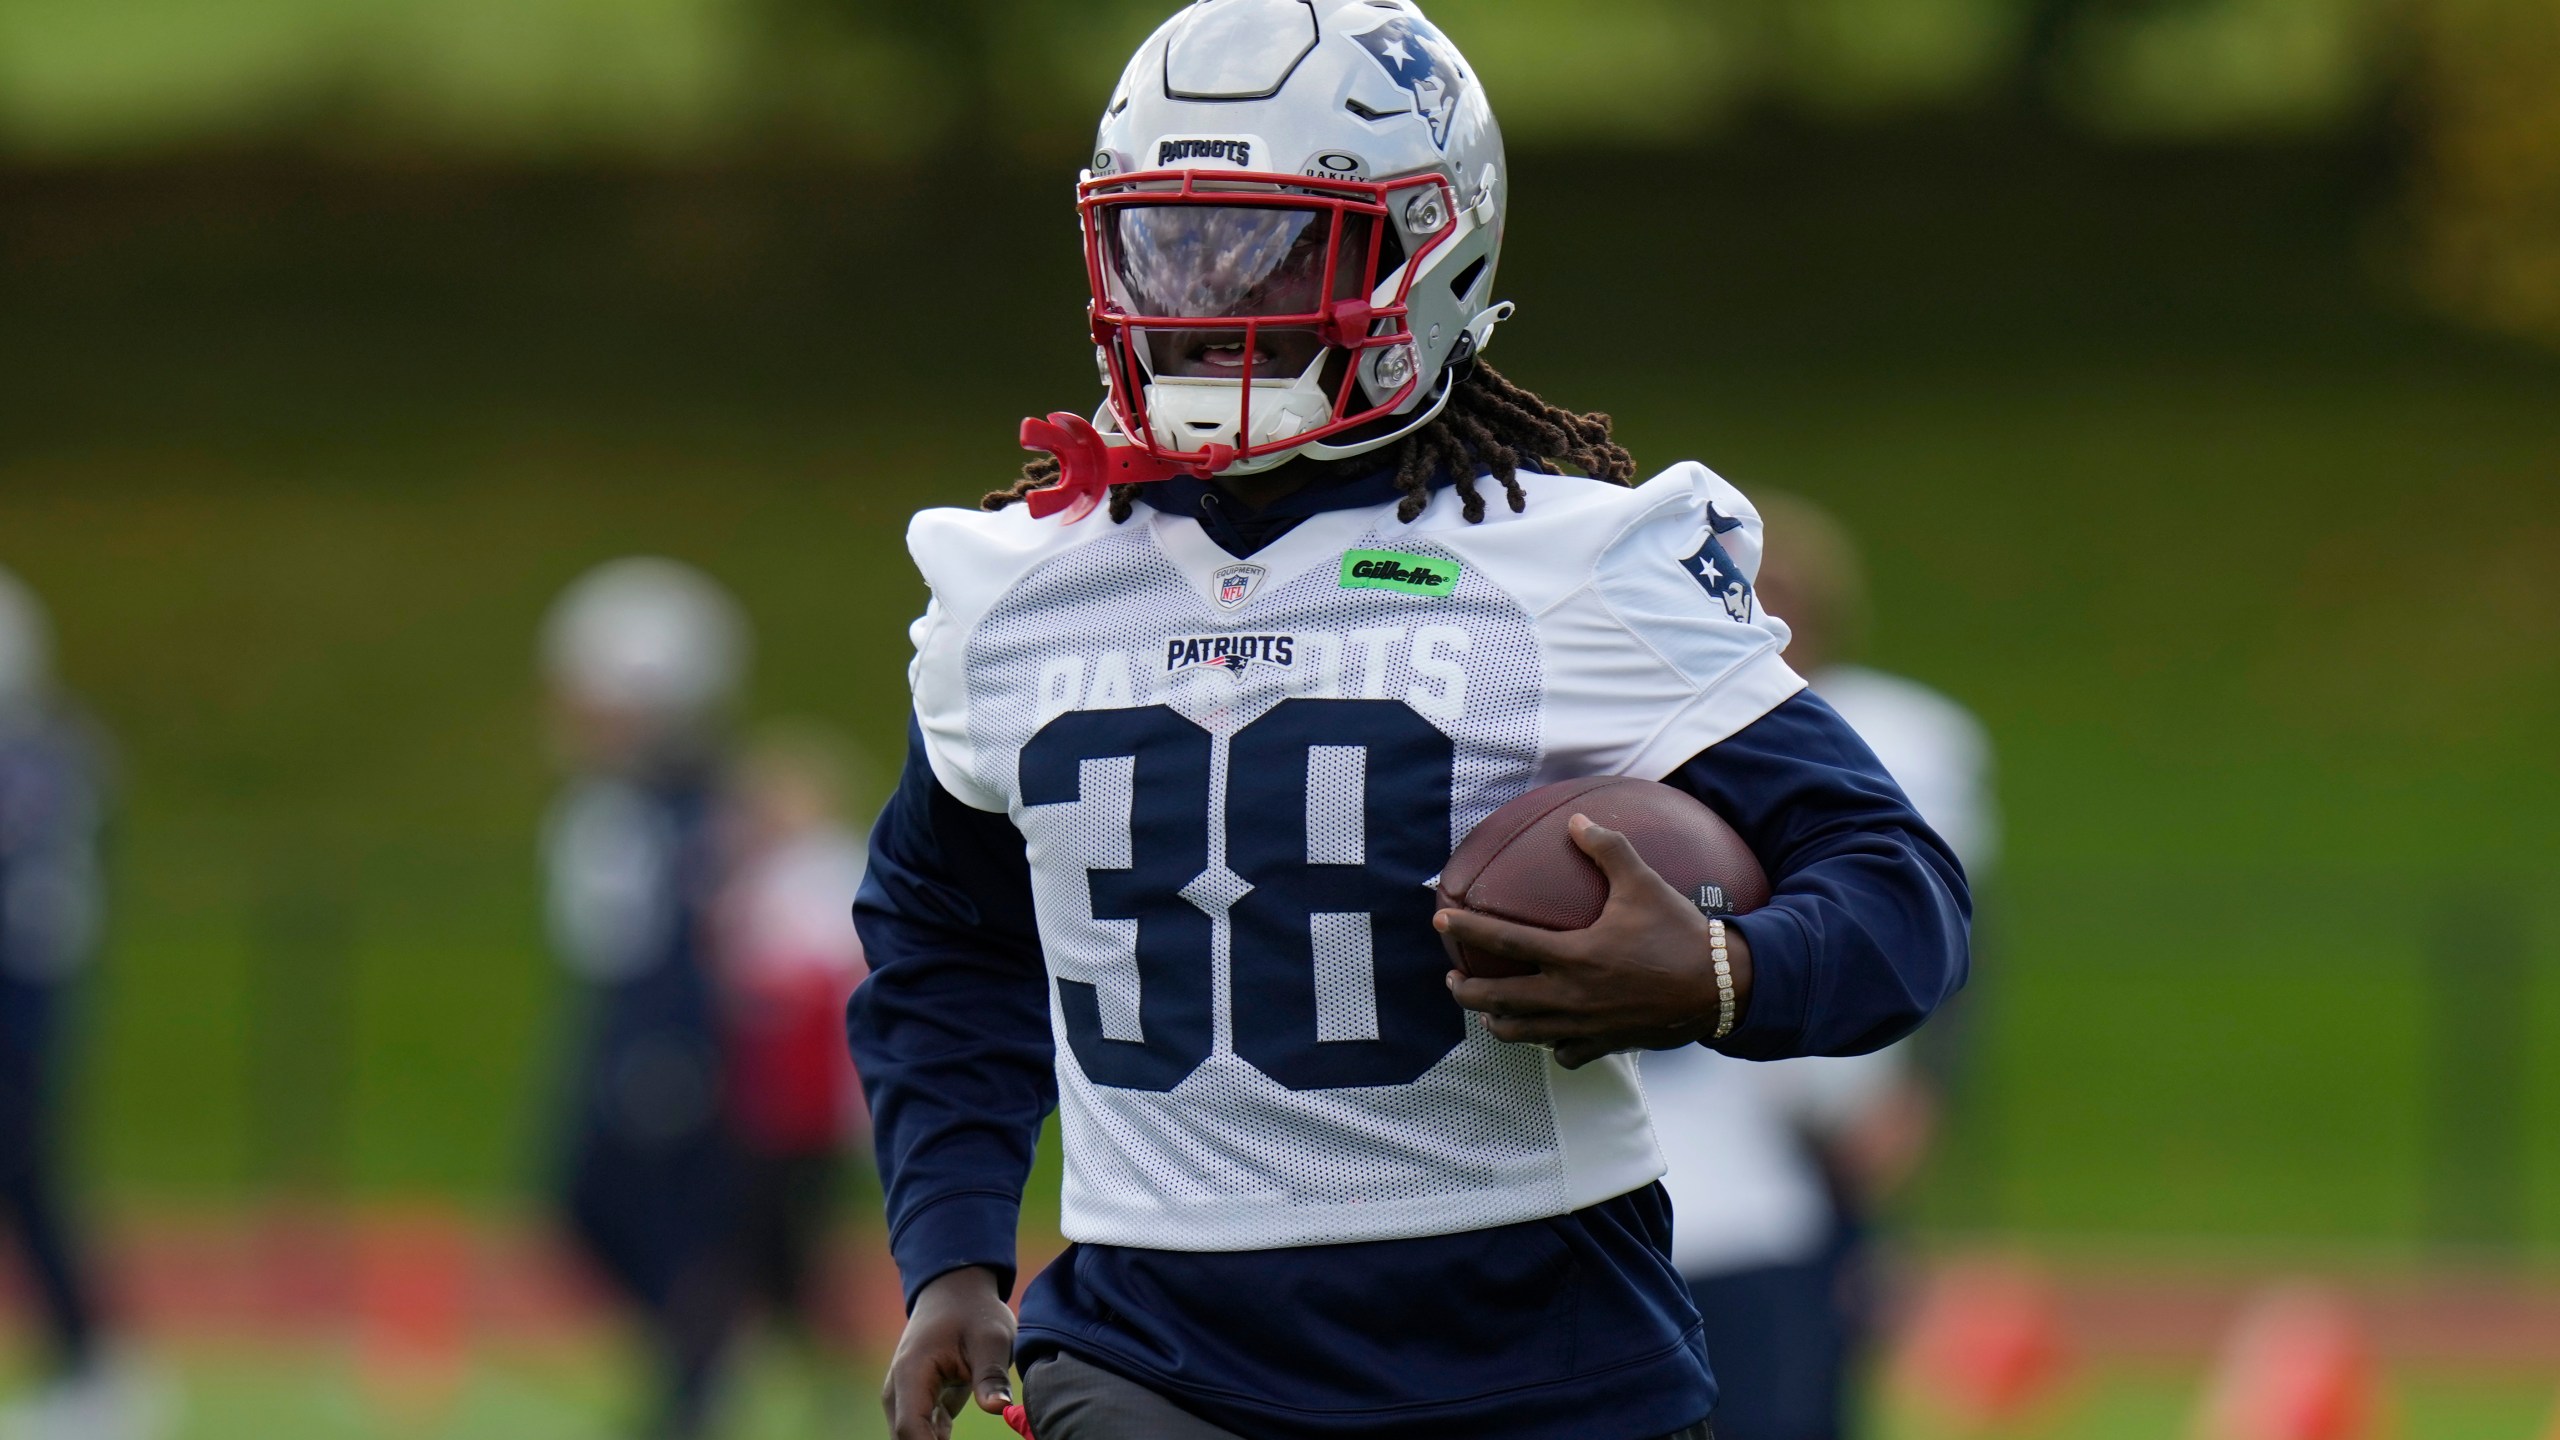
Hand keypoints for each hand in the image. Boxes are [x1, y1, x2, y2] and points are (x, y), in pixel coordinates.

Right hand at [882, 1266, 1017, 1439]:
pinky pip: (923, 1437)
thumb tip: (1000, 1408)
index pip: (911, 1429)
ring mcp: (904, 1400)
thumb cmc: (973, 1311)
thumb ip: (991, 1375)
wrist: (955, 1293)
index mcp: (911, 1374)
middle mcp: (898, 1391)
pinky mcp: (917, 1405)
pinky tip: (959, 1439)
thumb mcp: (990, 1337)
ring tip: (969, 1438)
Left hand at [1436, 814, 1752, 1069]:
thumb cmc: (1680, 933)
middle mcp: (1570, 996)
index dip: (1467, 928)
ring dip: (1497, 1023)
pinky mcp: (1604, 1045)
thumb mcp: (1643, 883)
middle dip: (1466, 992)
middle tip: (1452, 978)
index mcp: (1573, 955)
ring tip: (1486, 1013)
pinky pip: (1564, 1054)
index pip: (1504, 941)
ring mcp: (1585, 1026)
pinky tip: (1547, 1037)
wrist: (1720, 988)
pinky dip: (1549, 1045)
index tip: (1440, 920)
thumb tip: (1577, 821)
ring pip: (1523, 1034)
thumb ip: (1607, 849)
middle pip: (1498, 1000)